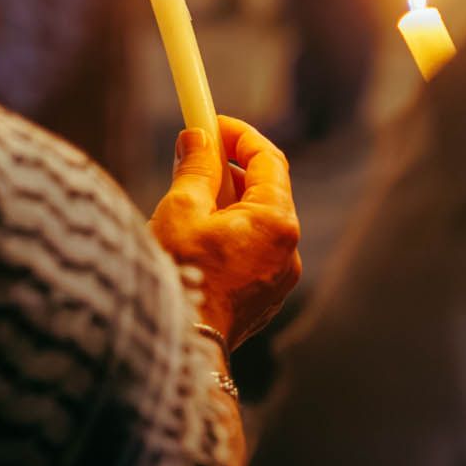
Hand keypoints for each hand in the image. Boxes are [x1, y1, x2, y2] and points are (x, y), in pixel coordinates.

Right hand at [150, 116, 301, 347]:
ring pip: (258, 224)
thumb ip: (196, 168)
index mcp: (276, 222)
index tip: (212, 122)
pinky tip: (197, 240)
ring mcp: (279, 278)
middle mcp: (288, 250)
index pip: (268, 159)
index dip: (240, 135)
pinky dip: (231, 236)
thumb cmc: (180, 276)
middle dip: (230, 170)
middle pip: (265, 191)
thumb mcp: (182, 209)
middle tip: (195, 157)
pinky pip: (254, 253)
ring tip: (188, 203)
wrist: (178, 344)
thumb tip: (197, 138)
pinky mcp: (265, 299)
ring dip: (228, 205)